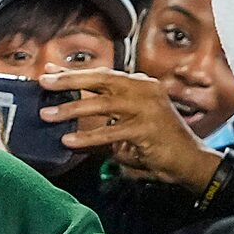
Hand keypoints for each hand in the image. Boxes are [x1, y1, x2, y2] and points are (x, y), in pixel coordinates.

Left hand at [39, 68, 220, 190]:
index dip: (74, 73)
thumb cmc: (156, 140)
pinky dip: (88, 137)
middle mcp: (144, 89)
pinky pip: (110, 132)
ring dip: (72, 109)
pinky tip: (69, 141)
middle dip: (70, 80)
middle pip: (101, 79)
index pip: (102, 74)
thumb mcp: (127, 120)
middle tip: (44, 83)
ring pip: (102, 104)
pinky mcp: (147, 129)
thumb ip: (102, 110)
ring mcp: (147, 108)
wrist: (189, 160)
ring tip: (47, 114)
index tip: (48, 73)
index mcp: (140, 83)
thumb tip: (69, 104)